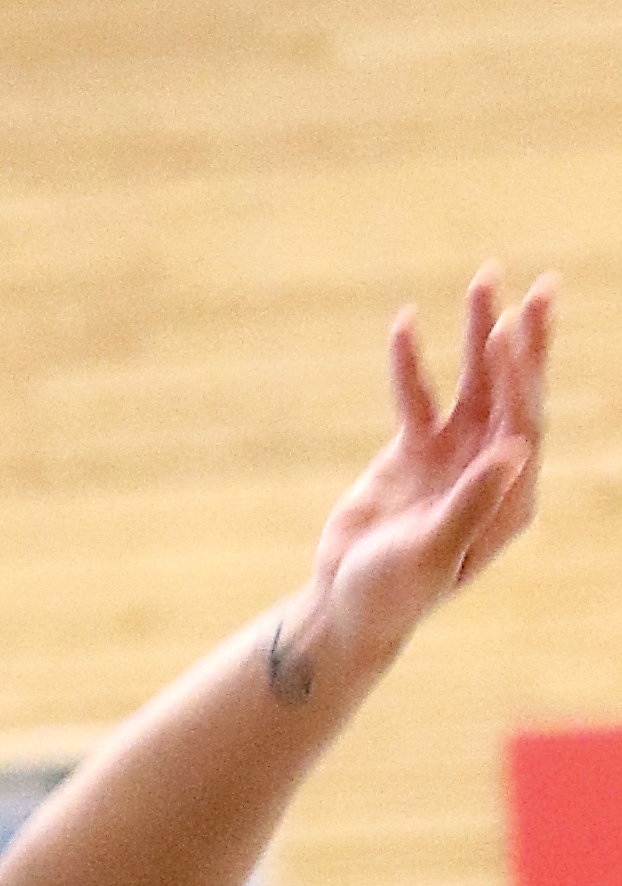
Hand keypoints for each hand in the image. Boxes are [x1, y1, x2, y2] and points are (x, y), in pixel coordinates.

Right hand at [290, 274, 554, 679]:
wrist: (345, 607)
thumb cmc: (392, 594)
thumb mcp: (432, 553)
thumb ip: (473, 502)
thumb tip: (515, 450)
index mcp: (510, 497)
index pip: (524, 422)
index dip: (520, 377)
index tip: (510, 332)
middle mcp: (492, 469)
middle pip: (513, 393)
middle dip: (525, 342)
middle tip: (540, 289)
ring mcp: (455, 455)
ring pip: (474, 383)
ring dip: (479, 334)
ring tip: (487, 279)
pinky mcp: (415, 450)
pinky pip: (419, 396)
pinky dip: (411, 362)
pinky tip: (406, 322)